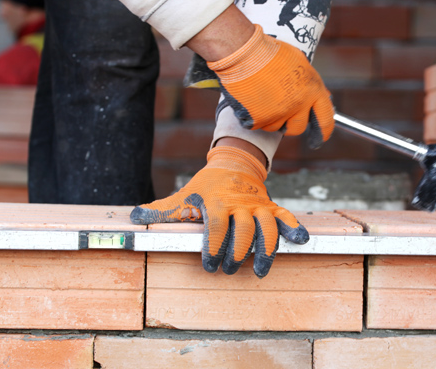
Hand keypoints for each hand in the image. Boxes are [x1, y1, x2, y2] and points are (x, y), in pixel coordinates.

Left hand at [130, 146, 308, 276]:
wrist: (233, 164)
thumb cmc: (205, 187)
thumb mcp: (183, 196)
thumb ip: (161, 210)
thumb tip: (134, 217)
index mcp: (217, 202)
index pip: (217, 226)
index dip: (214, 246)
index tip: (210, 265)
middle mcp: (240, 204)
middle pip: (243, 230)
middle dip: (237, 253)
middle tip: (229, 270)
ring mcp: (258, 205)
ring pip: (267, 227)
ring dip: (266, 250)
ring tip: (260, 271)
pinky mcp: (271, 207)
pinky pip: (286, 217)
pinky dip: (294, 228)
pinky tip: (300, 241)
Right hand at [207, 24, 334, 148]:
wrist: (244, 52)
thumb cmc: (270, 52)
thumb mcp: (299, 62)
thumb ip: (310, 84)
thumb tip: (323, 97)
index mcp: (312, 90)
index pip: (326, 119)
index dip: (324, 131)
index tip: (320, 137)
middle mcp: (298, 105)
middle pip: (298, 128)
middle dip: (290, 123)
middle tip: (280, 109)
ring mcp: (278, 113)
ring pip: (275, 127)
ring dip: (269, 117)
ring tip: (261, 95)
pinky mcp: (259, 119)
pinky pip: (257, 125)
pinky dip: (252, 116)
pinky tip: (250, 98)